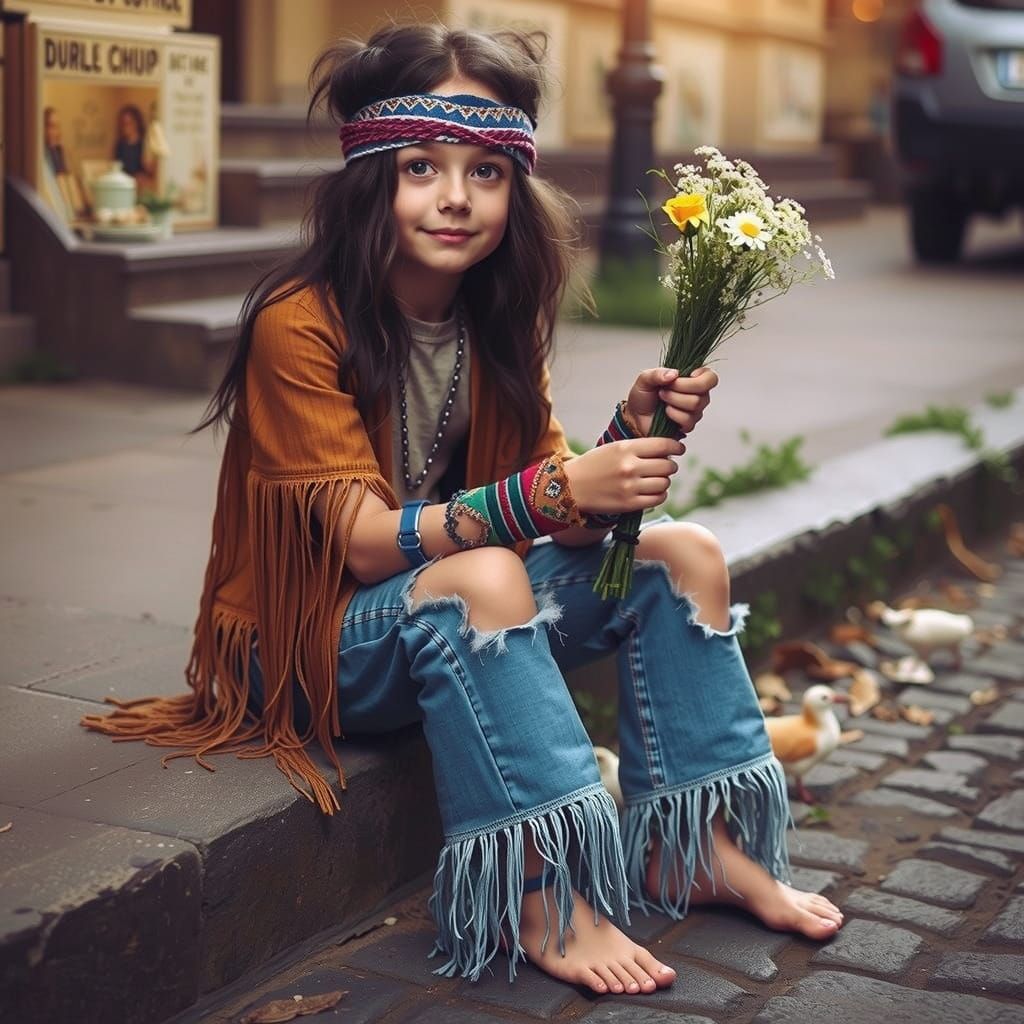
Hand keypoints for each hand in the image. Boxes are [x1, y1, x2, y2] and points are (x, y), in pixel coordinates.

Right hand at [564, 436, 684, 514]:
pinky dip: (660, 495)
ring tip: (654, 480)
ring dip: (664, 481)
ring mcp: (630, 487)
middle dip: (669, 466)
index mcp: (626, 448)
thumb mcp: (614, 448)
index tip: (678, 450)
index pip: (664, 446)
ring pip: (665, 483)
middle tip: (662, 467)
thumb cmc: (594, 465)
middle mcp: (630, 467)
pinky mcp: (629, 504)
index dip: (676, 448)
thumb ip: (639, 447)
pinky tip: (652, 491)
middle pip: (668, 466)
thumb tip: (669, 450)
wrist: (571, 486)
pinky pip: (659, 498)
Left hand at [626, 366, 718, 437]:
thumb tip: (674, 374)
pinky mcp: (688, 425)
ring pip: (695, 404)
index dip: (700, 377)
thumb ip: (657, 373)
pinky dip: (673, 414)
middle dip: (681, 387)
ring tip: (663, 400)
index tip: (683, 377)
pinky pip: (688, 420)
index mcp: (691, 379)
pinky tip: (666, 412)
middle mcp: (697, 395)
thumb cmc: (643, 397)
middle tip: (665, 389)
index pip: (710, 377)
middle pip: (703, 390)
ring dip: (674, 400)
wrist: (636, 418)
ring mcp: (694, 411)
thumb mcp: (645, 379)